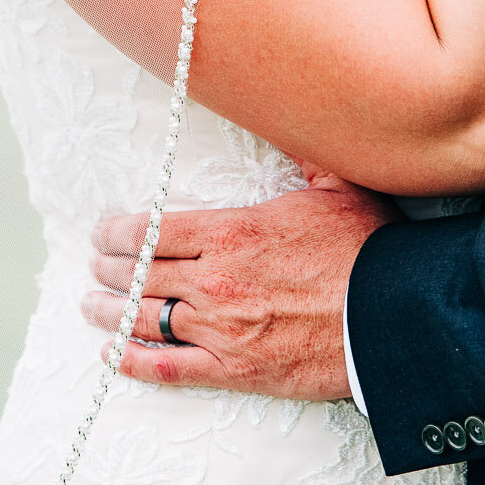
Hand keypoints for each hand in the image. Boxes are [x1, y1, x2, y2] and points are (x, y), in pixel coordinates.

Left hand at [83, 170, 398, 396]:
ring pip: (145, 319)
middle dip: (112, 268)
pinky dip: (134, 362)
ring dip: (110, 311)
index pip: (154, 230)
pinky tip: (112, 355)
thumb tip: (293, 115)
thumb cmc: (369, 249)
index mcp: (233, 232)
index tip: (102, 232)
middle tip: (95, 266)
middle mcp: (216, 280)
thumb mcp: (339, 186)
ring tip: (91, 306)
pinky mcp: (234, 369)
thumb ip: (305, 155)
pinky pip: (169, 368)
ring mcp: (221, 329)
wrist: (393, 317)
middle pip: (143, 274)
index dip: (120, 232)